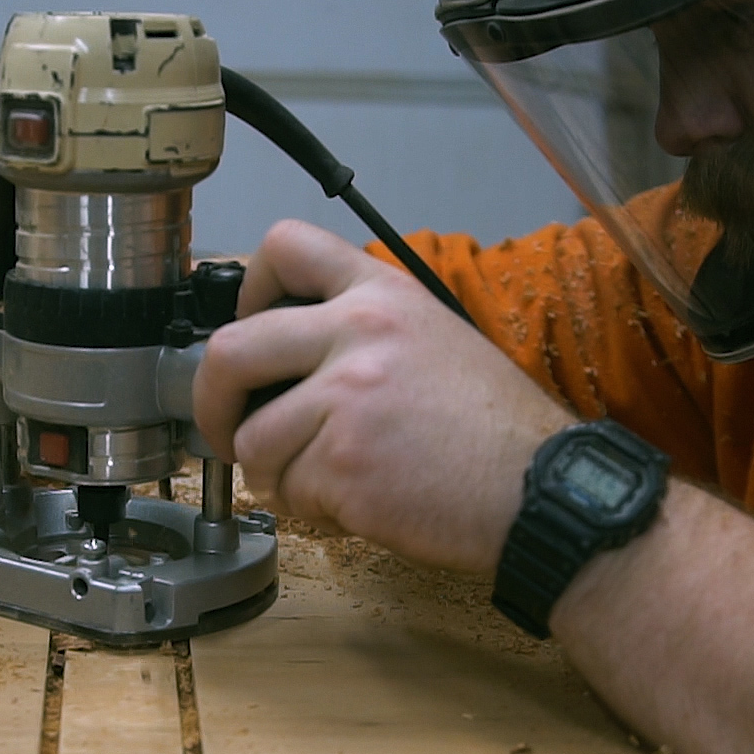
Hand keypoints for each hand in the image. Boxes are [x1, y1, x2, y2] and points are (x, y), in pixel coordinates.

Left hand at [192, 219, 573, 572]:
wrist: (540, 491)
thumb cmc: (493, 429)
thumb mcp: (433, 338)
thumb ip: (358, 332)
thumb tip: (281, 360)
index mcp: (381, 295)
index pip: (284, 246)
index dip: (246, 291)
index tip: (248, 332)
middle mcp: (358, 333)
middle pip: (230, 350)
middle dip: (213, 401)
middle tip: (228, 429)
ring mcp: (346, 398)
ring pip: (253, 440)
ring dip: (275, 471)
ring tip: (326, 479)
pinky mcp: (342, 463)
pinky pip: (285, 490)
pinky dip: (310, 508)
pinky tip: (359, 501)